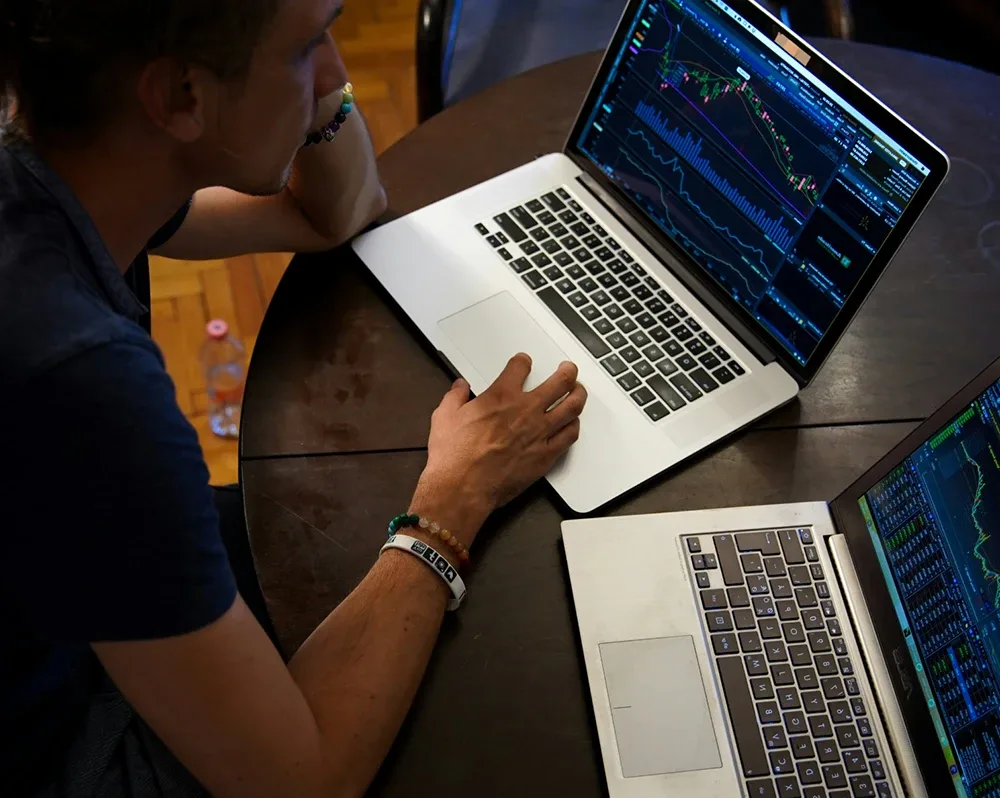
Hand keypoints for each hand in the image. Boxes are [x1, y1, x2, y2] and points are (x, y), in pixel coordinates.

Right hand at [409, 354, 586, 548]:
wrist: (462, 487)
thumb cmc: (453, 455)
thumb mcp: (444, 416)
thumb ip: (455, 397)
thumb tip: (460, 387)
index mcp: (501, 396)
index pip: (520, 367)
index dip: (523, 362)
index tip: (524, 362)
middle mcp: (526, 410)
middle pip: (560, 382)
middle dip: (567, 372)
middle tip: (568, 369)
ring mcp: (539, 433)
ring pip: (571, 407)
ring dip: (579, 395)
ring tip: (579, 391)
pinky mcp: (545, 455)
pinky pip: (569, 436)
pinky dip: (574, 426)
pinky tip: (573, 424)